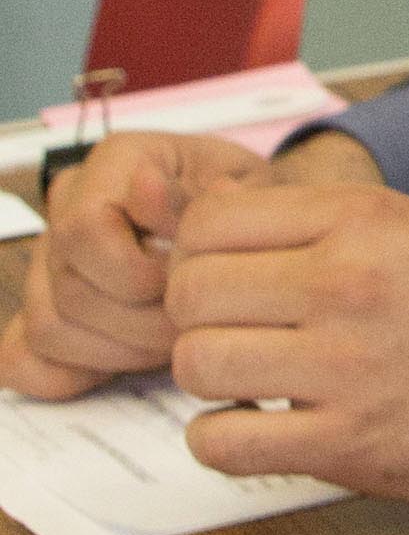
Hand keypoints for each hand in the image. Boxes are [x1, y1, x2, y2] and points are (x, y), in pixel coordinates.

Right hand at [0, 130, 311, 394]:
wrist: (244, 231)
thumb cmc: (246, 208)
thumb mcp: (252, 190)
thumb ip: (209, 195)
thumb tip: (149, 188)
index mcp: (116, 162)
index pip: (87, 228)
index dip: (144, 271)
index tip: (195, 280)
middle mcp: (69, 205)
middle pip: (71, 286)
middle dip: (143, 321)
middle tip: (196, 324)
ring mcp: (49, 260)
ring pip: (51, 326)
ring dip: (122, 349)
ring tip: (176, 336)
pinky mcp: (44, 308)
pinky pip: (28, 359)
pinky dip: (75, 372)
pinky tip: (126, 363)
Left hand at [153, 179, 408, 509]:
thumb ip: (320, 223)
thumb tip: (211, 225)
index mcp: (362, 218)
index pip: (208, 223)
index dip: (200, 257)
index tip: (226, 285)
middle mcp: (347, 282)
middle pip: (189, 292)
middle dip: (197, 319)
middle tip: (236, 338)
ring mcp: (347, 365)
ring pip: (196, 364)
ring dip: (210, 381)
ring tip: (251, 386)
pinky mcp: (351, 445)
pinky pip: (223, 443)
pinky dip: (223, 441)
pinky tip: (262, 430)